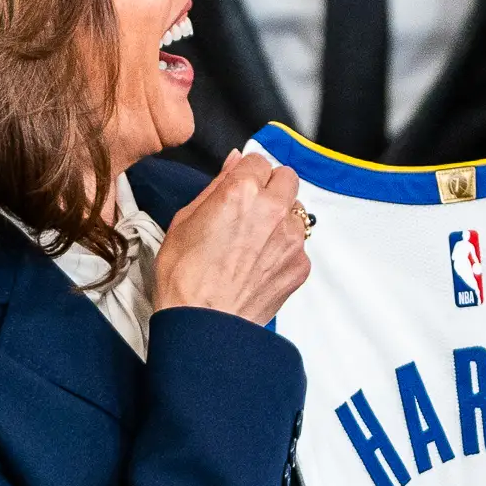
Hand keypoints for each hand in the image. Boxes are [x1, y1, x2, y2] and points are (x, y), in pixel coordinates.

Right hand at [151, 151, 310, 323]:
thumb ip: (216, 186)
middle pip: (287, 178)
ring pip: (296, 212)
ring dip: (279, 220)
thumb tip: (234, 162)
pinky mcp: (300, 265)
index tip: (238, 188)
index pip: (258, 160)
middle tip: (250, 210)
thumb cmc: (185, 278)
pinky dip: (282, 251)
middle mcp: (273, 210)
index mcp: (241, 192)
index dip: (246, 174)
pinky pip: (298, 245)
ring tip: (252, 245)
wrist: (203, 325)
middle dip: (271, 188)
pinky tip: (258, 266)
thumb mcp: (185, 220)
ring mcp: (291, 239)